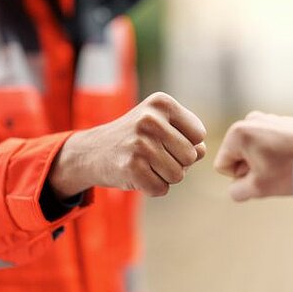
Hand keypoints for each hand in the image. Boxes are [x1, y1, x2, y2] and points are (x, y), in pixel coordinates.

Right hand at [50, 92, 206, 197]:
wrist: (91, 152)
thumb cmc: (135, 139)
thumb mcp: (161, 125)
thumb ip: (188, 136)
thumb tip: (201, 151)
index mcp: (161, 103)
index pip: (198, 135)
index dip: (187, 144)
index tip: (164, 141)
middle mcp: (150, 119)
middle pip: (191, 156)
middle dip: (177, 163)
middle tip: (153, 156)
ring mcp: (140, 143)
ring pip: (178, 175)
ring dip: (165, 177)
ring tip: (146, 164)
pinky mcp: (131, 167)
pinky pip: (161, 189)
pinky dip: (152, 188)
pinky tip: (137, 175)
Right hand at [214, 112, 292, 201]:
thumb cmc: (289, 170)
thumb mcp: (258, 188)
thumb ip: (236, 191)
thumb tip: (235, 189)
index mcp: (237, 133)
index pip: (223, 165)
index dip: (240, 177)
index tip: (262, 175)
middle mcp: (249, 120)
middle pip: (238, 156)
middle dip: (251, 168)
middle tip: (273, 172)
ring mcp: (268, 118)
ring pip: (254, 151)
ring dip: (264, 162)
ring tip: (284, 166)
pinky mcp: (283, 122)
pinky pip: (270, 144)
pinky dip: (277, 154)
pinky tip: (291, 159)